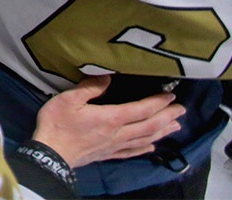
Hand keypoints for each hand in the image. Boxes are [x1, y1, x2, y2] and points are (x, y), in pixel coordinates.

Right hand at [31, 75, 184, 167]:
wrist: (50, 154)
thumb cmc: (57, 124)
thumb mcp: (68, 99)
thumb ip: (89, 87)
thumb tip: (107, 76)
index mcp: (111, 118)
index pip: (141, 110)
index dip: (158, 102)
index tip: (171, 95)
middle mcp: (118, 133)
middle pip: (149, 125)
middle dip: (167, 117)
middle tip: (182, 110)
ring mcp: (114, 146)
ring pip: (144, 139)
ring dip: (162, 132)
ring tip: (176, 126)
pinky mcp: (108, 154)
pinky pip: (131, 152)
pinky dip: (144, 148)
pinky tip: (151, 147)